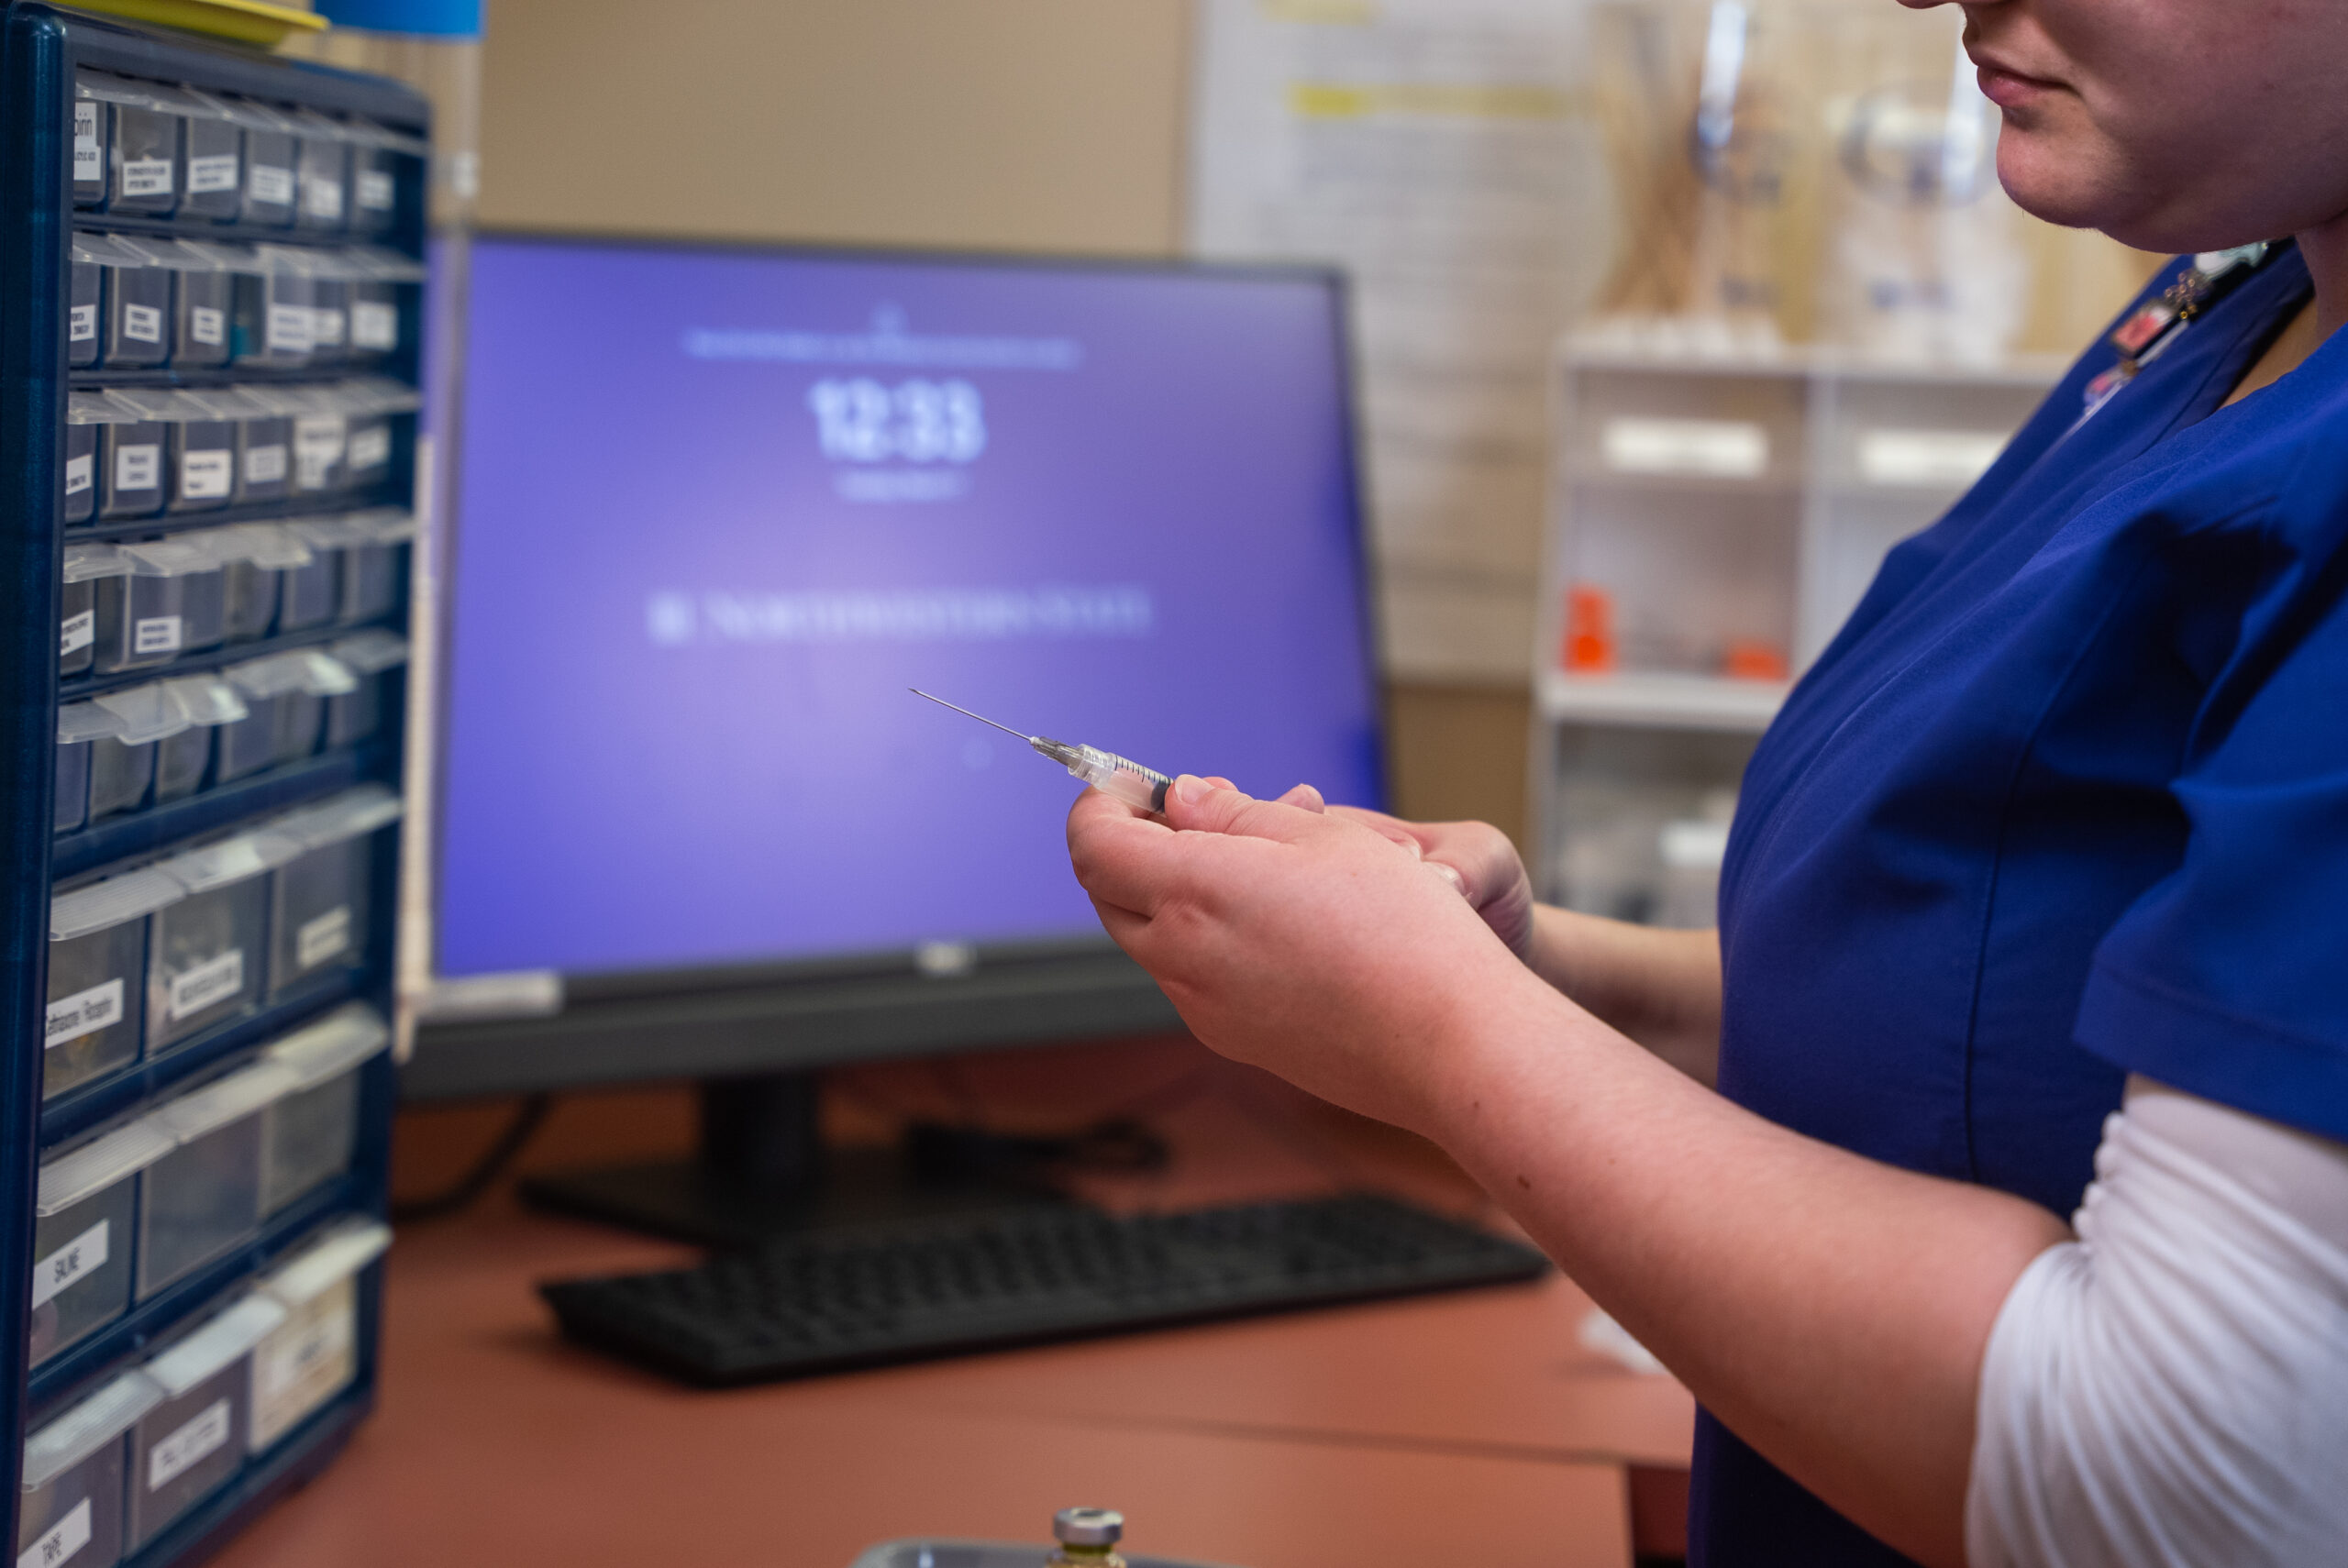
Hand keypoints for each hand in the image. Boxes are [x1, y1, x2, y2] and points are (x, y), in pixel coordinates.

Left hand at [1067, 775, 1541, 1131]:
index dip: (1099, 805)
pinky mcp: (1236, 1040)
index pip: (1094, 846)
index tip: (1127, 784)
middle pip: (1110, 895)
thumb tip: (1180, 798)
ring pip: (1154, 938)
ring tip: (1256, 860)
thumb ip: (1235, 815)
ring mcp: (1205, 1009)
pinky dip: (1208, 937)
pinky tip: (1276, 920)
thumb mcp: (1323, 838)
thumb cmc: (1402, 931)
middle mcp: (1182, 958)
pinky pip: (1194, 978)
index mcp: (1193, 894)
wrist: (1452, 1043)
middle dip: (1131, 847)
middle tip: (1187, 812)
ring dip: (1176, 893)